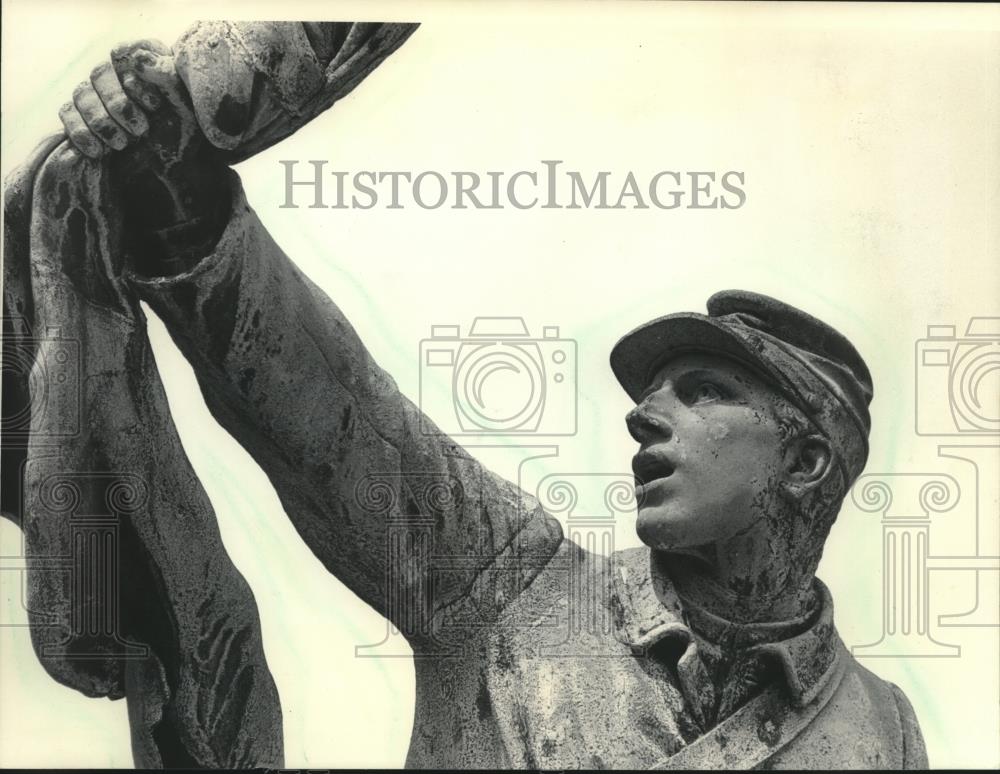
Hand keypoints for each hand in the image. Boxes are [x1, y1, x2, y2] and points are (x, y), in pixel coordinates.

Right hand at [60, 40, 229, 272]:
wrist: (175, 171)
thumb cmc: (185, 136)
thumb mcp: (185, 108)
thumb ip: (167, 77)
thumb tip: (136, 57)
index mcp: (144, 65)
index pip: (125, 55)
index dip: (137, 80)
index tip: (156, 106)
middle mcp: (117, 74)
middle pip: (100, 74)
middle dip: (119, 105)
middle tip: (140, 131)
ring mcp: (95, 93)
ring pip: (81, 94)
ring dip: (101, 121)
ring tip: (122, 145)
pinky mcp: (80, 116)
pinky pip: (68, 115)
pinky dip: (81, 133)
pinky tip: (99, 152)